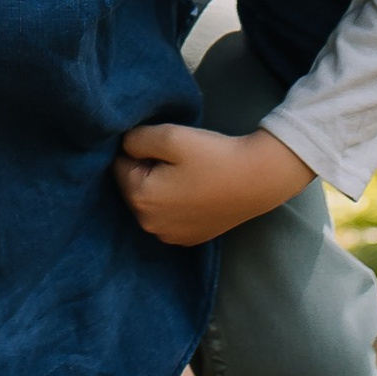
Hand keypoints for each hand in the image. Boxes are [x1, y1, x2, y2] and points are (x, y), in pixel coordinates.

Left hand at [112, 119, 314, 247]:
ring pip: (150, 203)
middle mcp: (150, 225)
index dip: (137, 150)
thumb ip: (136, 138)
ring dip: (159, 187)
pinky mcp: (189, 239)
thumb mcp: (170, 136)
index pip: (118, 165)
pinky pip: (168, 217)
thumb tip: (123, 146)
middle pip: (132, 187)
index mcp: (140, 198)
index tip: (161, 144)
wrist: (258, 179)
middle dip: (145, 170)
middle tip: (175, 157)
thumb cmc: (213, 156)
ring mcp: (170, 237)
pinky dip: (175, 204)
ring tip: (187, 173)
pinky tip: (196, 190)